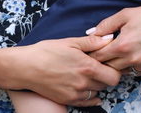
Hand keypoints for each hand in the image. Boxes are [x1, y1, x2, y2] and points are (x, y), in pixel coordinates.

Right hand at [1, 35, 120, 104]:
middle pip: (107, 84)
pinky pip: (86, 102)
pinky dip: (90, 96)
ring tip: (89, 75)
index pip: (114, 76)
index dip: (115, 69)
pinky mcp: (67, 100)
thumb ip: (92, 42)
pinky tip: (86, 88)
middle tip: (100, 67)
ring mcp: (75, 94)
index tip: (110, 62)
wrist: (25, 68)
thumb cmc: (46, 52)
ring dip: (97, 85)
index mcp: (87, 66)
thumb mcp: (70, 42)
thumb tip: (109, 39)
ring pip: (97, 92)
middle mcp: (83, 83)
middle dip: (107, 76)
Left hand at [86, 1, 140, 74]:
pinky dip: (128, 67)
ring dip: (115, 66)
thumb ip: (106, 25)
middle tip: (101, 53)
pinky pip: (133, 72)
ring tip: (115, 55)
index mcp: (122, 45)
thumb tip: (90, 33)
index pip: (98, 57)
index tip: (90, 50)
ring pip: (119, 72)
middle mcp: (131, 58)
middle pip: (107, 67)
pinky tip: (129, 56)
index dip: (92, 54)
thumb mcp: (126, 14)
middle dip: (101, 61)